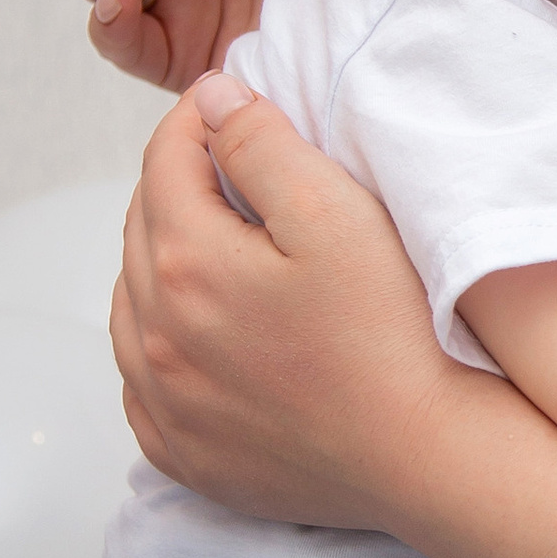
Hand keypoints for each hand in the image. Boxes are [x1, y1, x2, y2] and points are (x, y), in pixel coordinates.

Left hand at [113, 76, 485, 531]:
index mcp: (185, 262)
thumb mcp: (338, 214)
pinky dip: (161, 344)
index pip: (165, 161)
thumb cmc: (392, 332)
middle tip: (232, 168)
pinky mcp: (179, 451)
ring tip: (219, 248)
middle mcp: (153, 334)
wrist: (424, 456)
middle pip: (141, 227)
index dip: (198, 120)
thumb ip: (262, 145)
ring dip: (162, 263)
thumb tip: (210, 100)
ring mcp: (161, 402)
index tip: (231, 106)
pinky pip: (142, 382)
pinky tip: (206, 335)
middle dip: (179, 186)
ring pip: (132, 304)